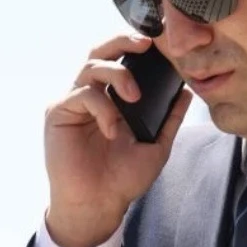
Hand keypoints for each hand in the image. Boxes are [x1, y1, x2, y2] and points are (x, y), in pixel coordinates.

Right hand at [44, 34, 192, 246]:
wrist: (99, 205)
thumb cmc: (123, 178)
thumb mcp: (156, 145)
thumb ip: (170, 118)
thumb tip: (187, 91)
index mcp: (113, 98)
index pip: (121, 60)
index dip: (136, 46)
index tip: (159, 41)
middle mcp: (91, 94)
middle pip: (100, 51)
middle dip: (122, 40)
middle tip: (145, 44)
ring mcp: (73, 102)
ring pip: (91, 67)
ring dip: (118, 76)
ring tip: (135, 97)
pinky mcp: (58, 114)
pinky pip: (81, 95)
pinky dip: (102, 108)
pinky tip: (112, 130)